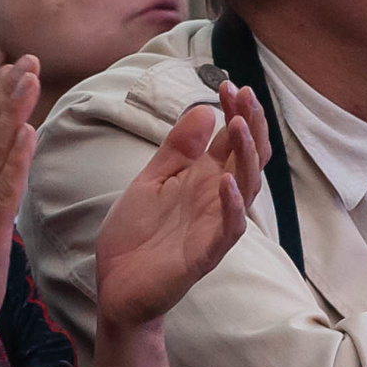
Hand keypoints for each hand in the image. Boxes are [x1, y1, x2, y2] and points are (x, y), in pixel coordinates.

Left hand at [91, 98, 260, 326]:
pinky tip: (227, 181)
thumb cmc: (137, 234)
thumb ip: (178, 148)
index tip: (227, 83)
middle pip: (248, 157)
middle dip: (250, 124)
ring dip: (245, 156)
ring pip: (247, 187)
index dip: (235, 111)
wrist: (116, 283)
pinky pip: (229, 229)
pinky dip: (232, 205)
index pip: (232, 139)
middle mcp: (216, 198)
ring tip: (239, 125)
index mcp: (204, 178)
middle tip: (244, 94)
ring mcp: (214, 225)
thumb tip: (205, 109)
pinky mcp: (205, 254)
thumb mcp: (152, 179)